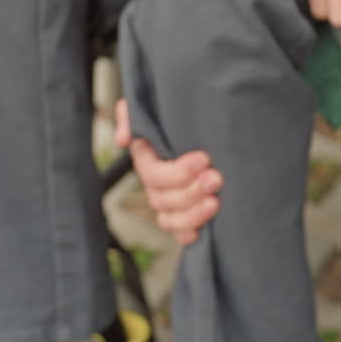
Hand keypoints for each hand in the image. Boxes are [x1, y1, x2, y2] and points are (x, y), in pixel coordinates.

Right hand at [115, 101, 222, 244]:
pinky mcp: (184, 215)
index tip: (204, 159)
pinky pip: (179, 233)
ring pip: (170, 219)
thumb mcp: (151, 106)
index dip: (177, 172)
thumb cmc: (176, 115)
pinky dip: (187, 234)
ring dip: (193, 213)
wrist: (202, 125)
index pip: (153, 175)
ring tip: (217, 201)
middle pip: (163, 199)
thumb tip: (123, 138)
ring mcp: (168, 202)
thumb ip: (133, 115)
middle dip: (191, 191)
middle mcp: (154, 185)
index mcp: (146, 160)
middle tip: (217, 178)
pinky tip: (201, 230)